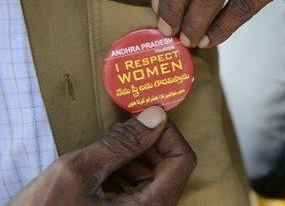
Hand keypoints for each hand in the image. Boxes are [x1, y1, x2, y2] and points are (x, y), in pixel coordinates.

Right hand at [10, 107, 195, 205]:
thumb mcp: (80, 170)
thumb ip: (123, 142)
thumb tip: (156, 115)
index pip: (182, 161)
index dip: (168, 134)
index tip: (147, 118)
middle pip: (171, 169)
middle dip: (149, 143)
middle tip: (124, 127)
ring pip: (155, 178)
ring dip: (136, 157)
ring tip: (109, 145)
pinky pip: (139, 191)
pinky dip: (126, 173)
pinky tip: (104, 166)